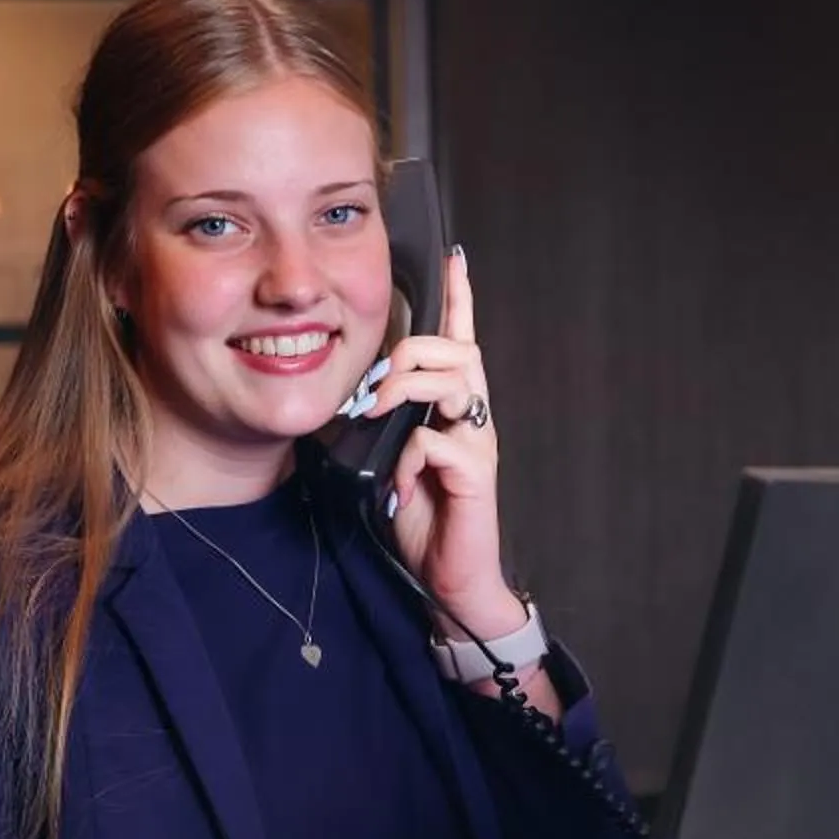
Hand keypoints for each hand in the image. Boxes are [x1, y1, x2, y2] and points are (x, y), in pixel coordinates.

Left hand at [372, 249, 519, 635]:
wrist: (447, 580)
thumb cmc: (422, 521)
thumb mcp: (391, 462)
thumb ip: (384, 426)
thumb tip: (360, 397)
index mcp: (454, 410)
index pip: (462, 341)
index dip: (461, 299)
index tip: (456, 258)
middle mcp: (474, 419)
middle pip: (457, 351)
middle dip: (412, 353)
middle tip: (375, 391)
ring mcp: (478, 445)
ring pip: (456, 381)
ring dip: (407, 389)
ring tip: (380, 416)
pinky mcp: (476, 476)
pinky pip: (436, 443)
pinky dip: (407, 462)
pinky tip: (400, 490)